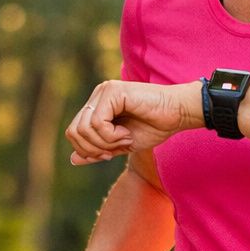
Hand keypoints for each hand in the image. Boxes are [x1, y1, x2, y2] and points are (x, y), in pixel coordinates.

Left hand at [66, 80, 197, 164]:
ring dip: (105, 142)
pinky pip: (97, 123)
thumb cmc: (153, 127)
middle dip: (94, 148)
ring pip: (84, 128)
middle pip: (74, 131)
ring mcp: (103, 91)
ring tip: (125, 138)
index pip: (74, 132)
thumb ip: (98, 150)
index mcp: (97, 106)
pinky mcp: (112, 91)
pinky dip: (111, 136)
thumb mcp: (120, 145)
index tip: (110, 154)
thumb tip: (72, 159)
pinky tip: (126, 133)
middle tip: (116, 149)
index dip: (88, 150)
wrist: (176, 115)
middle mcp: (97, 96)